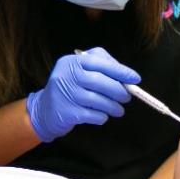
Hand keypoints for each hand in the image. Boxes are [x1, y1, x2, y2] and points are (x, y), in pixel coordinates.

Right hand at [25, 46, 139, 143]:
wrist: (44, 110)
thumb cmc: (70, 88)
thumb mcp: (79, 70)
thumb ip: (101, 66)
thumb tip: (126, 76)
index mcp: (71, 62)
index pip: (98, 62)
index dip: (119, 70)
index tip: (135, 79)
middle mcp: (66, 75)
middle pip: (99, 81)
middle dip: (118, 90)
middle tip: (127, 97)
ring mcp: (65, 94)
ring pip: (97, 100)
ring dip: (113, 106)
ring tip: (118, 110)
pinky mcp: (66, 112)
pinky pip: (92, 115)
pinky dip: (102, 116)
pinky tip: (103, 116)